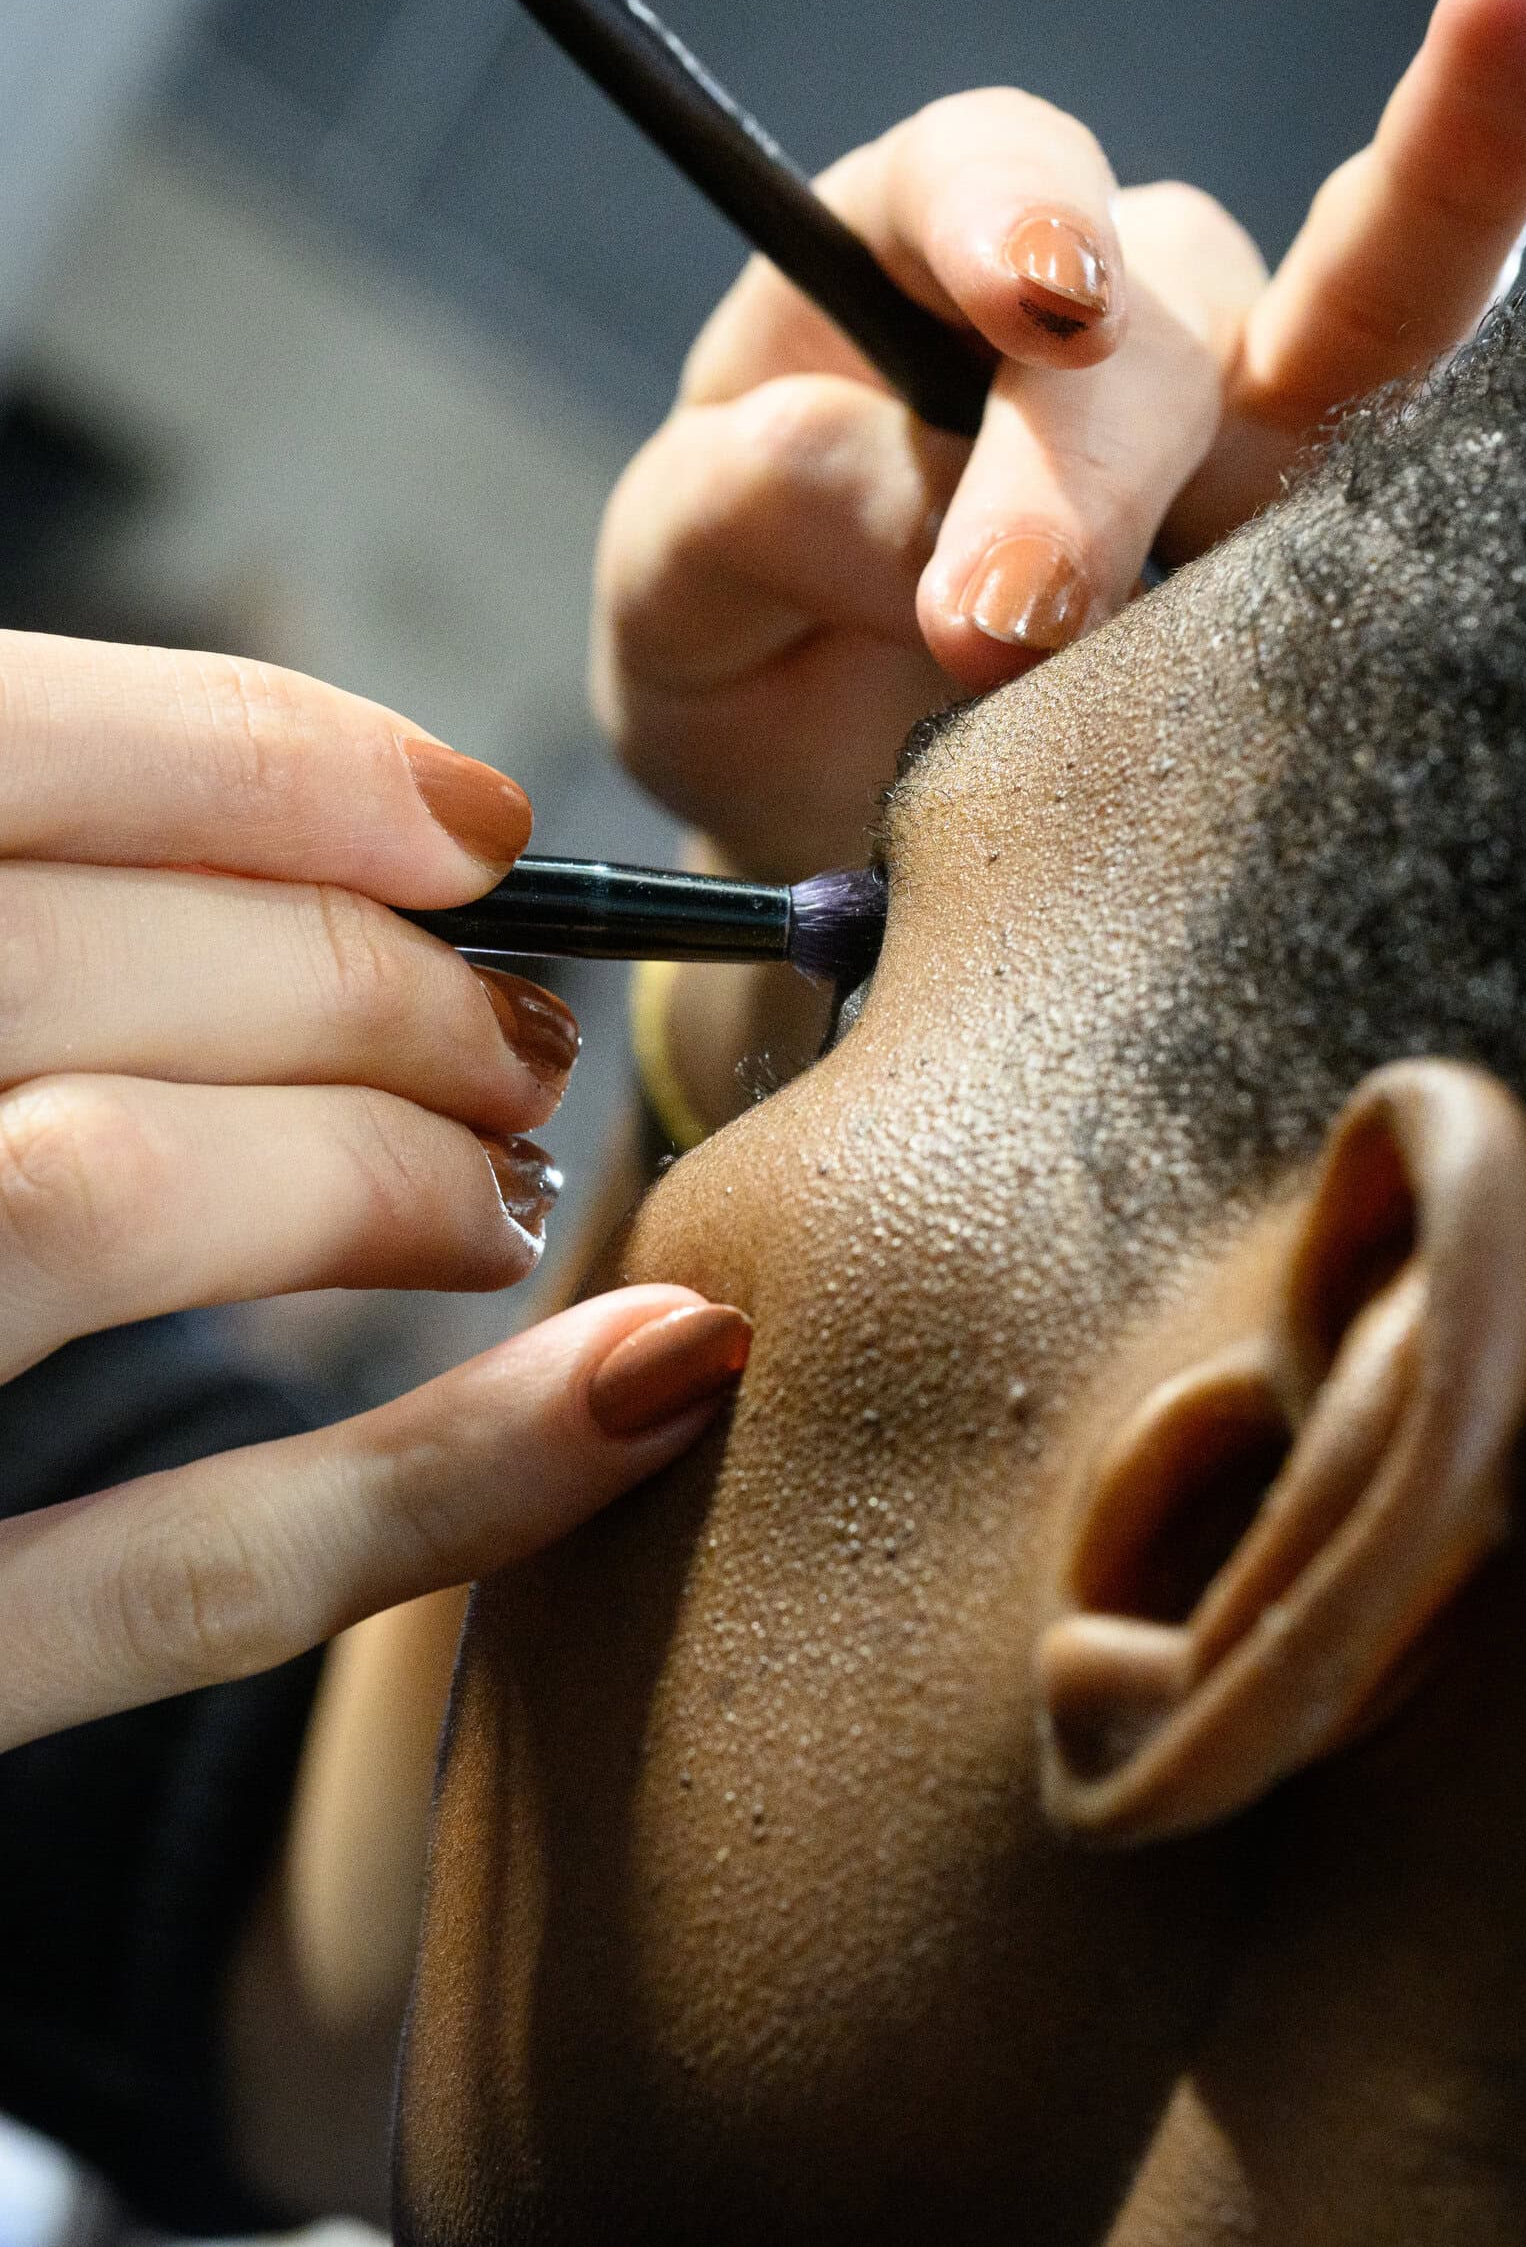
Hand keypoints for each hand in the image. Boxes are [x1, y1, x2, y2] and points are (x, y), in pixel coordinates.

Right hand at [0, 628, 739, 1741]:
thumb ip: (13, 931)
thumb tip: (363, 834)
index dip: (261, 761)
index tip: (472, 821)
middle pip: (66, 962)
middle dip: (361, 976)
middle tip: (511, 1038)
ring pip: (96, 1194)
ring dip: (374, 1167)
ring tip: (500, 1189)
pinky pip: (173, 1583)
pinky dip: (443, 1479)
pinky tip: (643, 1389)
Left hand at [594, 0, 1525, 883]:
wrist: (834, 807)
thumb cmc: (746, 663)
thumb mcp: (671, 599)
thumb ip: (731, 523)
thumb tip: (890, 506)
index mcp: (906, 258)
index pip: (985, 163)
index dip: (1021, 209)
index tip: (1032, 307)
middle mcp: (1089, 318)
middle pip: (1160, 308)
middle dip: (1097, 452)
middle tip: (1001, 625)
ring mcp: (1222, 429)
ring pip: (1348, 371)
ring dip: (1355, 425)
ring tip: (1248, 593)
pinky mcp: (1307, 549)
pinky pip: (1410, 496)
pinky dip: (1461, 486)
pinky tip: (1471, 526)